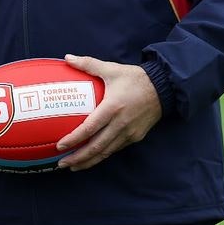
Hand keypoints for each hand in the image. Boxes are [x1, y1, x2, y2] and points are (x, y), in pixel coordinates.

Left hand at [55, 54, 161, 170]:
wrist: (163, 88)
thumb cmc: (134, 78)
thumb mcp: (111, 69)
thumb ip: (88, 64)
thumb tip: (67, 58)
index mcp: (112, 108)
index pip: (90, 128)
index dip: (74, 139)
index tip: (60, 146)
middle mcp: (121, 124)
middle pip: (97, 147)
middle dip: (78, 158)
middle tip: (62, 164)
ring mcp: (129, 133)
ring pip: (106, 152)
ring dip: (89, 161)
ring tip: (73, 166)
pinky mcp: (135, 137)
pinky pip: (115, 149)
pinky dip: (102, 155)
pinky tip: (92, 157)